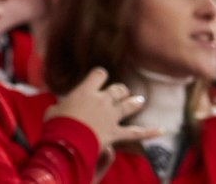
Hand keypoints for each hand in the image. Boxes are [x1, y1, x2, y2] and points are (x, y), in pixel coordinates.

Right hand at [48, 68, 165, 150]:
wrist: (68, 141)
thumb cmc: (56, 124)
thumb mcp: (52, 110)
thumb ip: (60, 107)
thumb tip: (57, 110)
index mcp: (86, 90)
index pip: (99, 74)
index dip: (100, 75)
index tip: (99, 77)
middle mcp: (102, 100)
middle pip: (117, 89)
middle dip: (119, 90)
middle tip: (121, 92)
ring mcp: (111, 116)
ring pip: (128, 105)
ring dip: (134, 102)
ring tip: (140, 100)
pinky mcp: (116, 133)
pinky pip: (136, 132)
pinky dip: (150, 132)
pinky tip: (162, 130)